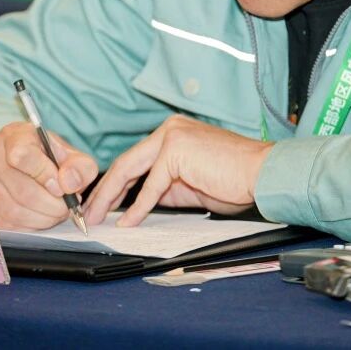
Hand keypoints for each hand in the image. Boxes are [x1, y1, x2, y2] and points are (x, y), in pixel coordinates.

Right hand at [0, 121, 98, 229]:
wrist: (26, 168)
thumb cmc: (48, 159)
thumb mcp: (70, 155)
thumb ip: (79, 166)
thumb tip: (69, 183)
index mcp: (13, 136)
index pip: (22, 156)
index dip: (45, 176)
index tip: (61, 187)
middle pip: (22, 191)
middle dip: (52, 205)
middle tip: (66, 207)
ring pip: (15, 211)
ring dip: (43, 218)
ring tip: (56, 212)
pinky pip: (8, 225)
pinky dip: (31, 226)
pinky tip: (41, 218)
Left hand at [83, 115, 273, 227]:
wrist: (262, 174)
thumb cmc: (234, 179)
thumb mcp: (191, 183)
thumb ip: (167, 186)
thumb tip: (141, 201)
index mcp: (173, 132)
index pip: (135, 159)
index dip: (114, 184)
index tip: (101, 204)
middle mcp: (169, 129)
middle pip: (126, 162)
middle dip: (104, 190)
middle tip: (88, 212)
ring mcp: (171, 136)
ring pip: (130, 169)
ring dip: (110, 196)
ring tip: (97, 216)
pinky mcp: (176, 150)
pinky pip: (151, 185)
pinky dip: (137, 206)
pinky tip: (128, 220)